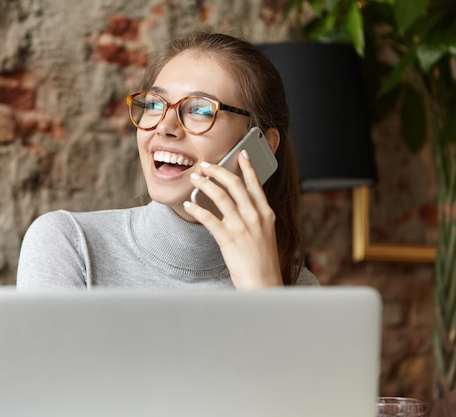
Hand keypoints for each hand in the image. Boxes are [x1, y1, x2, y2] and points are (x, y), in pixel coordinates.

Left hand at [184, 150, 282, 287]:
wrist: (263, 283)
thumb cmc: (263, 261)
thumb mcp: (265, 234)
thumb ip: (255, 218)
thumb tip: (238, 204)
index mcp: (266, 214)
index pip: (256, 184)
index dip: (248, 167)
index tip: (241, 154)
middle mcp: (255, 216)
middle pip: (235, 185)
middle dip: (218, 171)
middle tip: (205, 165)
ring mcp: (242, 226)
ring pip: (220, 196)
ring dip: (205, 184)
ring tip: (195, 179)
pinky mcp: (228, 238)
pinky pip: (208, 218)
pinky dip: (196, 209)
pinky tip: (189, 205)